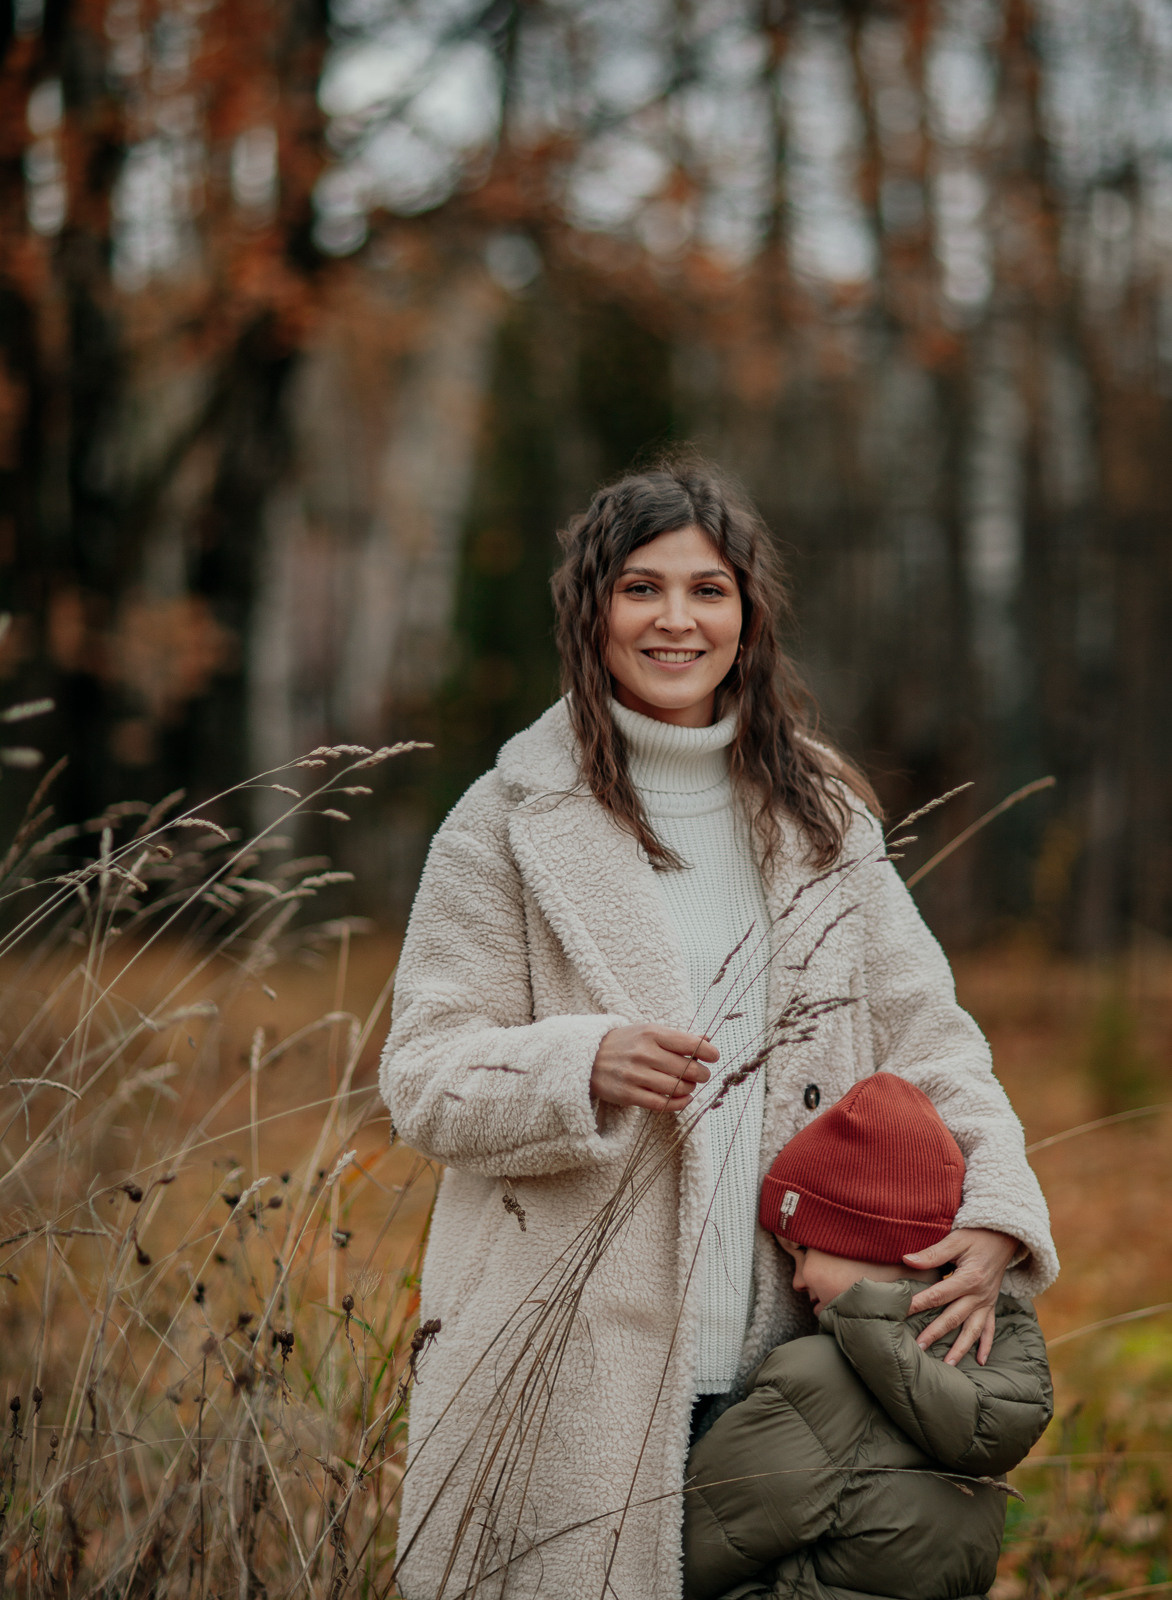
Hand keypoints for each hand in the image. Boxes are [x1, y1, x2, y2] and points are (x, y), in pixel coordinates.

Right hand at [590, 1025, 716, 1113]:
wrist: (588, 1057)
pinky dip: (679, 1104)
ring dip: (690, 1089)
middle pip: (688, 1069)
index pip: (690, 1043)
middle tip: (702, 1075)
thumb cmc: (625, 1043)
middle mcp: (644, 1053)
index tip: (714, 1057)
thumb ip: (677, 1038)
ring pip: (678, 1088)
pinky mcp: (628, 1095)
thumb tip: (708, 1040)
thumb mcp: (648, 1031)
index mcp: (651, 1033)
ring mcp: (635, 1075)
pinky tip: (683, 1099)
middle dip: (702, 1074)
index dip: (708, 1052)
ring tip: (689, 1086)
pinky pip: (663, 1105)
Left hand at [905, 1227, 1018, 1366]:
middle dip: (935, 1333)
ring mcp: (987, 1302)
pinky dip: (986, 1345)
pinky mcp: (992, 1305)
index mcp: (969, 1278)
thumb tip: (907, 1259)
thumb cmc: (977, 1236)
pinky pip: (990, 1328)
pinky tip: (981, 1361)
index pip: (939, 1294)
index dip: (919, 1303)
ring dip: (960, 1348)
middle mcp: (980, 1294)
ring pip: (972, 1330)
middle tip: (918, 1348)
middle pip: (953, 1317)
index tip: (902, 1312)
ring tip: (947, 1364)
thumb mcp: (956, 1240)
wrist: (1005, 1237)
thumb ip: (932, 1253)